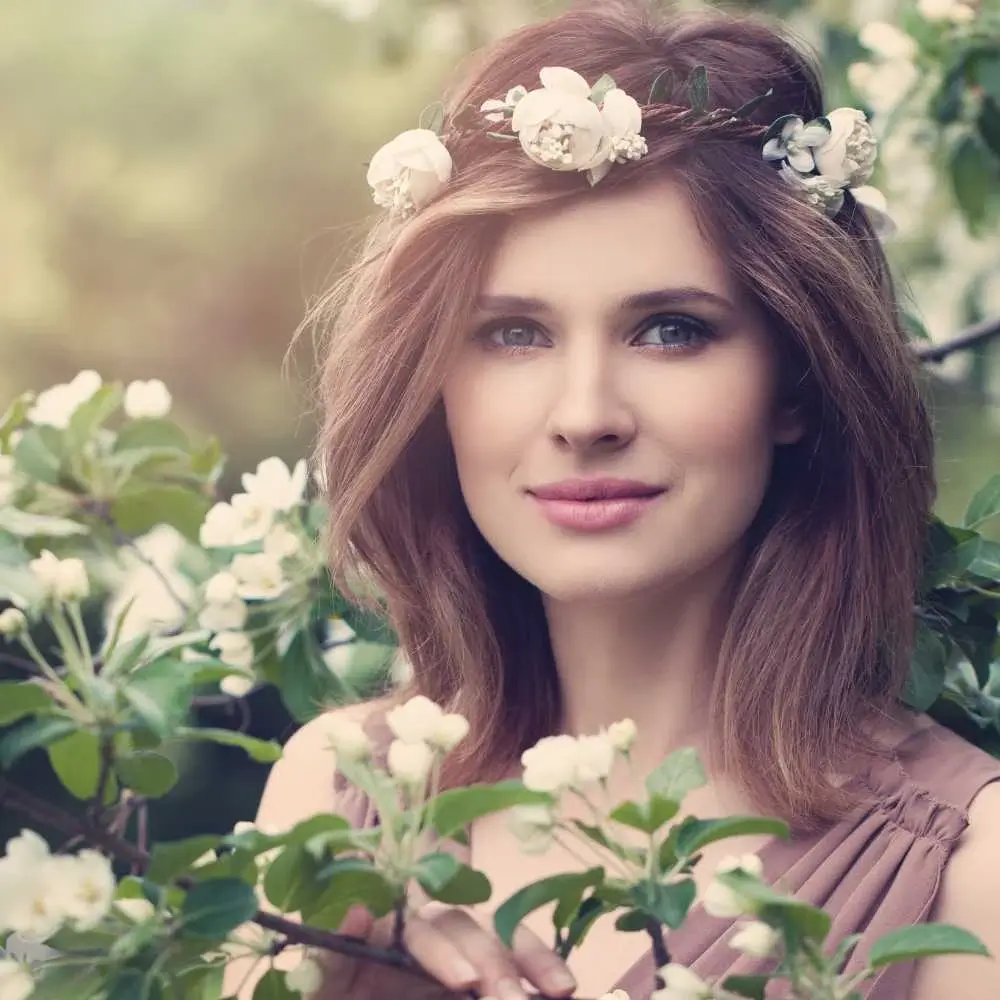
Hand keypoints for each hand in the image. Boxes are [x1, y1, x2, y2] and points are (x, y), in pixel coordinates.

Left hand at [317, 903, 578, 999]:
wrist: (361, 999)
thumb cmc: (342, 995)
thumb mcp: (329, 985)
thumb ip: (334, 955)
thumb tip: (357, 910)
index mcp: (392, 929)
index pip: (422, 932)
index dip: (445, 954)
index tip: (465, 982)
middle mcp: (434, 930)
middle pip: (471, 932)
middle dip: (495, 966)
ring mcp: (465, 949)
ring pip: (505, 938)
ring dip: (534, 961)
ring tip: (562, 990)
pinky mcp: (486, 969)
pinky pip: (521, 962)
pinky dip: (544, 970)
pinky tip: (566, 990)